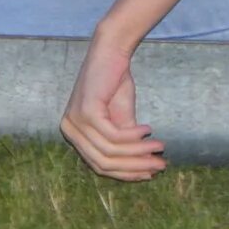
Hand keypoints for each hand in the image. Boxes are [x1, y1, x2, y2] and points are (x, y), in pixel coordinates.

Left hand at [61, 37, 165, 181]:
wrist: (111, 55)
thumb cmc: (114, 86)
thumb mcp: (121, 122)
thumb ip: (127, 146)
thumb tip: (146, 172)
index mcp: (72, 134)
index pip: (99, 165)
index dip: (127, 174)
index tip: (151, 173)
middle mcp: (68, 129)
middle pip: (103, 163)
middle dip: (136, 167)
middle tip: (161, 165)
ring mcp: (75, 121)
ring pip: (110, 152)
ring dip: (140, 153)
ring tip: (160, 148)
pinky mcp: (86, 112)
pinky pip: (114, 136)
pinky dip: (134, 137)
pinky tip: (148, 129)